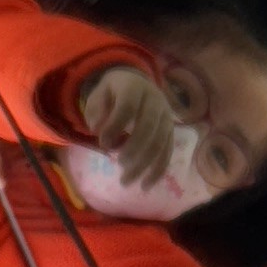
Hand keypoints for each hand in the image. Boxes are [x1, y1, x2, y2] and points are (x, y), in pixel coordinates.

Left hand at [80, 60, 174, 186]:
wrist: (136, 82)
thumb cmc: (113, 93)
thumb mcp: (99, 94)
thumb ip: (96, 110)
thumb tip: (98, 130)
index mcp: (134, 87)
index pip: (127, 107)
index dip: (115, 126)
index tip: (103, 143)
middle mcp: (155, 101)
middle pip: (147, 128)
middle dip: (133, 149)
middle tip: (119, 165)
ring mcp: (166, 116)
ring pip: (159, 143)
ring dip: (144, 165)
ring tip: (126, 181)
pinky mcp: (171, 131)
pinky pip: (167, 152)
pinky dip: (158, 170)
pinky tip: (146, 184)